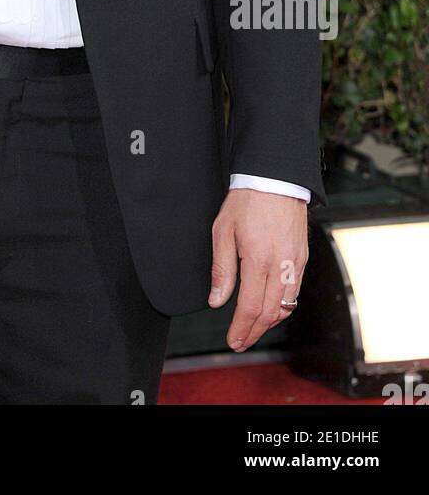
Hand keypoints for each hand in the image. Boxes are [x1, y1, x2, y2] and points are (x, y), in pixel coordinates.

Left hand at [208, 188, 307, 350]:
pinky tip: (270, 307)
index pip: (250, 307)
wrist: (275, 178)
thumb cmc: (247, 200)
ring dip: (269, 323)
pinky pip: (295, 292)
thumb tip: (217, 300)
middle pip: (270, 313)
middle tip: (240, 341)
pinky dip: (282, 306)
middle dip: (254, 332)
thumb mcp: (223, 231)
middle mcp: (281, 265)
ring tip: (252, 329)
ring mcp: (295, 263)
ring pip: (285, 306)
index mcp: (258, 260)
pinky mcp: (303, 258)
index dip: (241, 329)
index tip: (233, 340)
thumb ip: (222, 269)